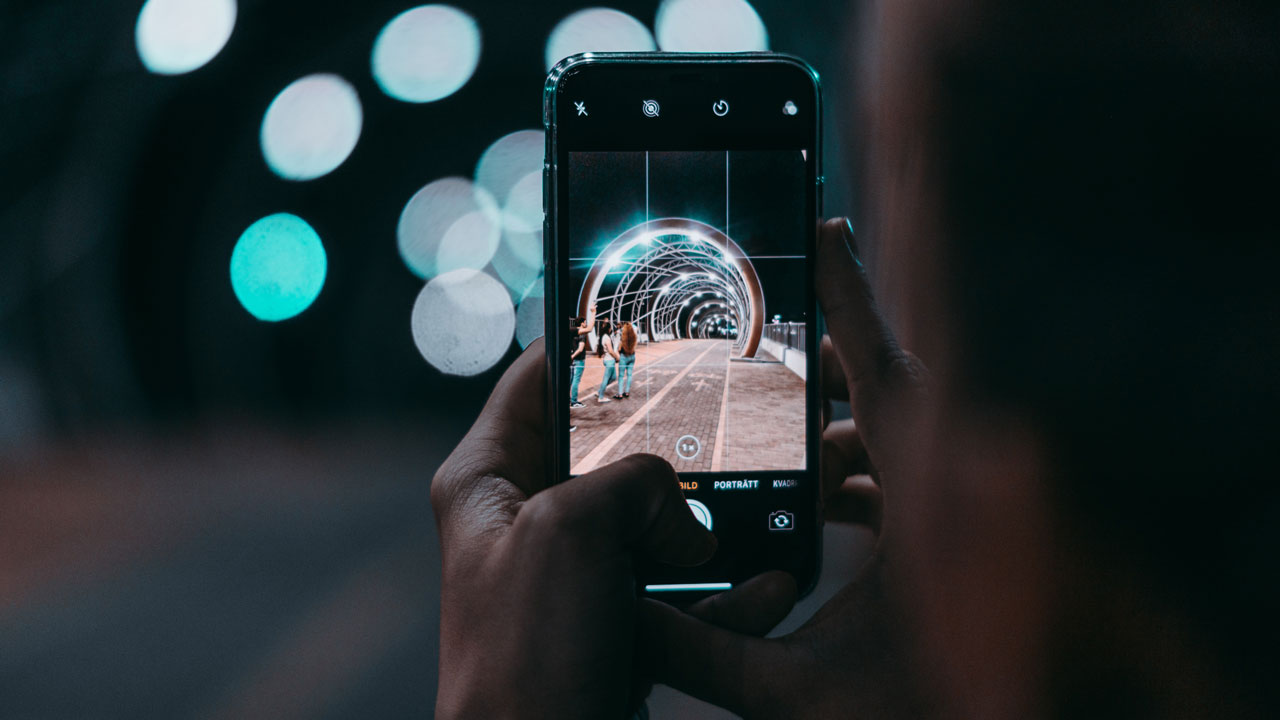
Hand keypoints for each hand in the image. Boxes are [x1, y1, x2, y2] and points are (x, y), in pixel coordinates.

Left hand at [433, 340, 795, 718]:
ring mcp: (573, 575)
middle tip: (730, 415)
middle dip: (674, 442)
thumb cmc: (524, 656)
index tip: (652, 317)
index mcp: (487, 481)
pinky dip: (724, 590)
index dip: (588, 339)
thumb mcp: (570, 529)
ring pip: (656, 521)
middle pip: (609, 448)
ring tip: (762, 515)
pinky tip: (767, 590)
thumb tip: (681, 513)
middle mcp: (527, 520)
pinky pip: (680, 588)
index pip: (535, 379)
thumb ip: (632, 479)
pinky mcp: (615, 623)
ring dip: (712, 526)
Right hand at [639, 218, 932, 717]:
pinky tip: (823, 503)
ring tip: (779, 435)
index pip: (887, 376)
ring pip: (901, 441)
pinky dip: (866, 476)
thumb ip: (703, 653)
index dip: (851, 298)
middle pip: (889, 398)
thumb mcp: (796, 694)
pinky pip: (916, 479)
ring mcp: (970, 515)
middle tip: (764, 346)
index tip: (826, 229)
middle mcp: (959, 495)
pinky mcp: (969, 541)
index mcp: (930, 508)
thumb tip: (623, 619)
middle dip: (823, 374)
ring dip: (840, 436)